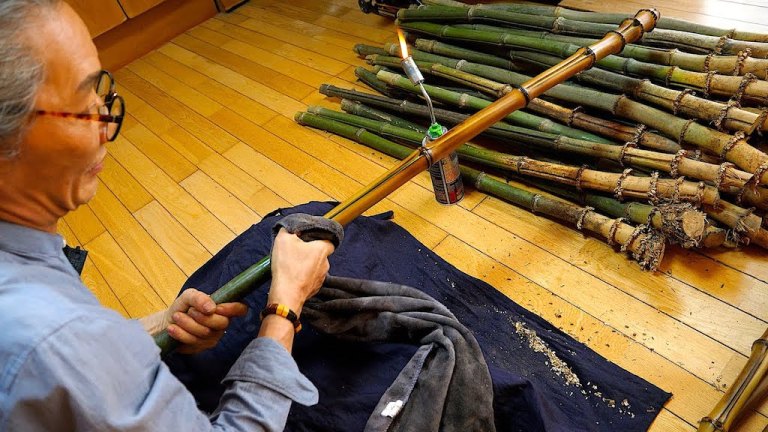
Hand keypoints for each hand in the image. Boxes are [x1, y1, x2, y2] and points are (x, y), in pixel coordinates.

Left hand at [164, 289, 247, 353]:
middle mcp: (221, 323)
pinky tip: (172, 328)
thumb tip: (211, 308)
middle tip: (189, 311)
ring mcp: (212, 336)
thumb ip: (199, 297)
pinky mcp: (201, 347)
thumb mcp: (188, 296)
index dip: (233, 309)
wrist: (168, 321)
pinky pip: (193, 341)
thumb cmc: (183, 307)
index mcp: (223, 308)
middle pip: (222, 323)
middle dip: (202, 316)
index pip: (241, 309)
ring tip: (177, 317)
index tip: (217, 308)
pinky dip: (180, 333)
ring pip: (205, 332)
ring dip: (187, 323)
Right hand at [259, 228, 333, 352]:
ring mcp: (321, 278)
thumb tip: (290, 228)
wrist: (287, 294)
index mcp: (322, 250)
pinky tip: (292, 276)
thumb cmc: (288, 266)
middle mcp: (326, 264)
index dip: (319, 238)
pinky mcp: (314, 289)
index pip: (329, 240)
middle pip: (320, 254)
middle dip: (309, 252)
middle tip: (295, 251)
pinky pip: (310, 279)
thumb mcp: (283, 240)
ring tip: (291, 265)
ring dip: (305, 265)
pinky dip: (303, 277)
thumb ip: (288, 230)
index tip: (309, 238)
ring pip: (315, 267)